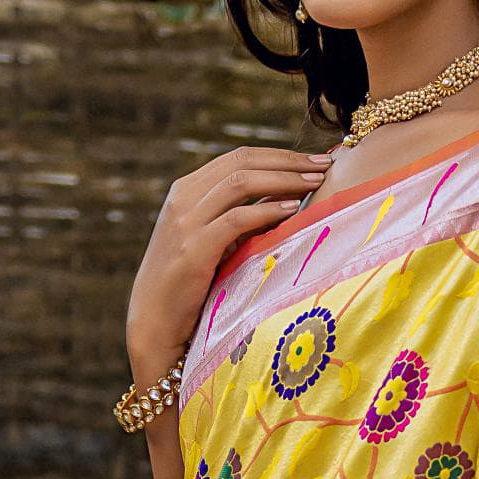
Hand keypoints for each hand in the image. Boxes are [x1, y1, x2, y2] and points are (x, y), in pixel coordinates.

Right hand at [124, 146, 332, 382]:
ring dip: (283, 178)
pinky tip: (292, 209)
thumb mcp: (213, 241)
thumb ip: (238, 218)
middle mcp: (183, 199)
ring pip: (240, 182)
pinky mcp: (192, 249)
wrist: (154, 324)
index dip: (279, 155)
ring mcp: (185, 222)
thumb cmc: (189, 286)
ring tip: (316, 182)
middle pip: (242, 162)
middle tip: (324, 165)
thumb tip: (285, 198)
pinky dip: (267, 210)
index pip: (238, 158)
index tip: (313, 161)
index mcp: (186, 191)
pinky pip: (235, 219)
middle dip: (288, 161)